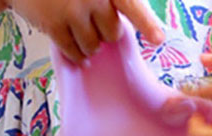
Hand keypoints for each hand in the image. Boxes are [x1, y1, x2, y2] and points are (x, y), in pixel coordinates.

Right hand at [7, 0, 163, 63]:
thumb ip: (111, 2)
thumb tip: (121, 31)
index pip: (132, 5)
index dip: (146, 23)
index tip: (158, 39)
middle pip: (113, 33)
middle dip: (104, 33)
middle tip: (91, 23)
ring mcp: (72, 10)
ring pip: (93, 46)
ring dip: (88, 45)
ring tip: (77, 30)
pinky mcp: (54, 24)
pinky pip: (74, 52)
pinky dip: (75, 54)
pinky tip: (72, 47)